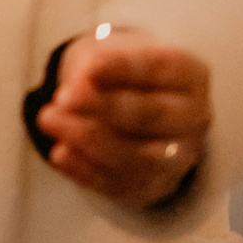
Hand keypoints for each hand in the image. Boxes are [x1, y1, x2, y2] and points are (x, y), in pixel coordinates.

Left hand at [35, 28, 211, 211]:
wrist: (138, 107)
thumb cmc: (126, 74)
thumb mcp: (117, 54)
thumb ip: (103, 64)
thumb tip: (82, 81)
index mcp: (192, 76)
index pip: (161, 69)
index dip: (123, 69)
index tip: (88, 68)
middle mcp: (194, 119)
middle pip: (151, 116)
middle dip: (103, 106)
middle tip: (63, 97)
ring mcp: (178, 159)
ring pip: (136, 157)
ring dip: (86, 138)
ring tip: (49, 119)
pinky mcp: (153, 187)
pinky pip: (119, 184)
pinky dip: (85, 171)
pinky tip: (59, 153)